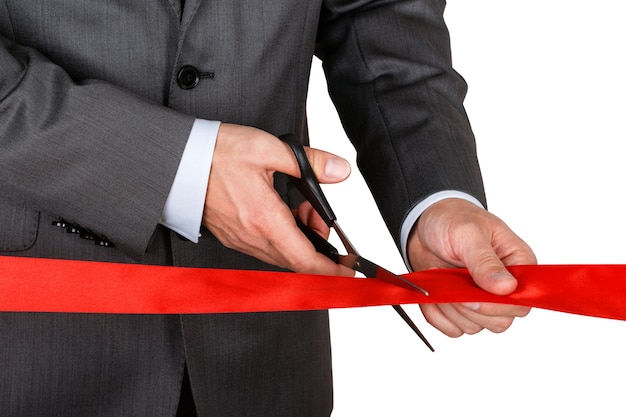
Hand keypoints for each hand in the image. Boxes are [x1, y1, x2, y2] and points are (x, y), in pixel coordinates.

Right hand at [203, 123, 353, 275]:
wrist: (175, 162)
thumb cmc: (213, 154)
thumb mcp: (268, 148)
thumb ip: (308, 162)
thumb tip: (338, 171)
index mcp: (264, 220)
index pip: (307, 260)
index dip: (333, 269)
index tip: (349, 269)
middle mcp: (252, 237)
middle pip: (297, 258)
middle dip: (318, 241)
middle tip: (316, 210)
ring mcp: (240, 240)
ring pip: (281, 253)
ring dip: (299, 238)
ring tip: (299, 204)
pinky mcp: (231, 236)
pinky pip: (265, 247)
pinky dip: (282, 236)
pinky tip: (281, 210)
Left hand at [408, 198, 536, 336]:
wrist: (423, 223)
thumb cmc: (451, 219)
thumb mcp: (467, 232)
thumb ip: (485, 261)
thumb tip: (506, 288)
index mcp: (517, 264)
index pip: (521, 303)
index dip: (496, 306)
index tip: (470, 295)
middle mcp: (503, 287)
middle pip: (499, 322)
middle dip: (468, 308)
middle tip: (450, 283)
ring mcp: (481, 300)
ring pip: (474, 328)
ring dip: (450, 309)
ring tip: (440, 281)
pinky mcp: (460, 308)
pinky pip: (452, 328)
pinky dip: (437, 315)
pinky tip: (433, 294)